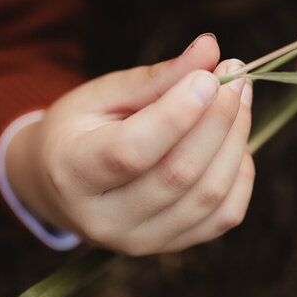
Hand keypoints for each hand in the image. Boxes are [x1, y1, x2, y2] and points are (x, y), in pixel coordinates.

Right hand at [4, 34, 254, 254]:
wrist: (57, 185)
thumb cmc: (78, 130)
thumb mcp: (101, 95)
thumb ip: (155, 78)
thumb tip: (210, 50)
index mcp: (71, 173)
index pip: (131, 151)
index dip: (177, 114)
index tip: (210, 75)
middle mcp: (104, 220)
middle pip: (179, 174)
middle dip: (218, 118)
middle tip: (234, 74)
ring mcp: (139, 242)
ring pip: (208, 195)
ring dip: (235, 140)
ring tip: (238, 97)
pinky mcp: (170, 247)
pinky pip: (224, 215)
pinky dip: (240, 173)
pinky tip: (233, 140)